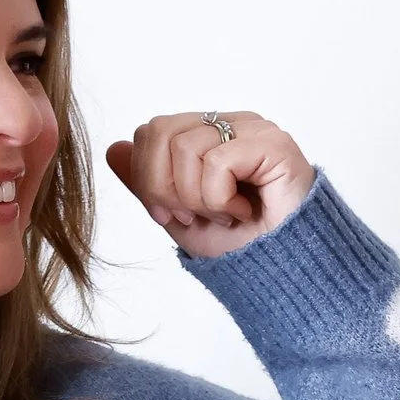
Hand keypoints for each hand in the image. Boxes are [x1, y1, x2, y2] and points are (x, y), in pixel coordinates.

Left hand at [106, 113, 314, 258]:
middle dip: (164, 188)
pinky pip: (218, 162)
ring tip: (226, 215)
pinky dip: (220, 199)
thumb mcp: (181, 218)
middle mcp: (230, 124)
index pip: (151, 131)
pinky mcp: (273, 144)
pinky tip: (244, 211)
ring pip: (185, 148)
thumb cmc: (244, 248)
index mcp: (209, 134)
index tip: (177, 215)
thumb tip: (113, 148)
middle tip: (196, 216)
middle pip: (160, 132)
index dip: (149, 179)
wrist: (286, 275)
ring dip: (198, 199)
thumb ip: (148, 183)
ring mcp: (252, 129)